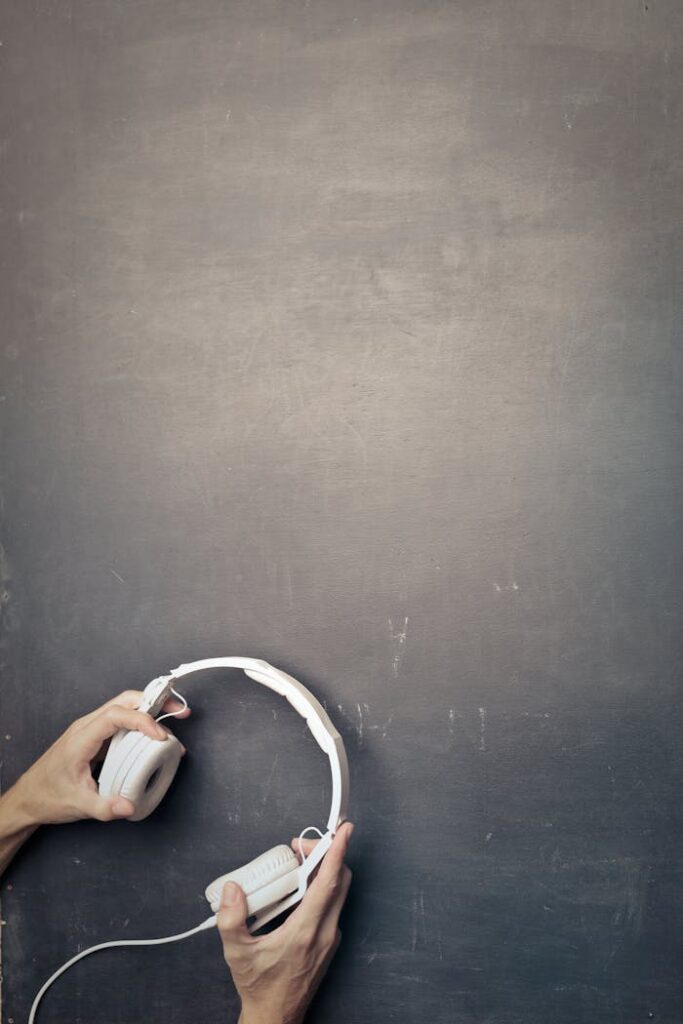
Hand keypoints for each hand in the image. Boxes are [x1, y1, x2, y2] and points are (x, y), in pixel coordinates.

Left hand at [4, 689, 189, 826]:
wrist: (29, 798)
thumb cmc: (48, 797)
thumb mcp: (77, 805)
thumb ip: (104, 807)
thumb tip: (129, 806)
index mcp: (81, 738)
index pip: (116, 715)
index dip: (142, 721)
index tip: (160, 736)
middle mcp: (87, 727)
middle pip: (124, 701)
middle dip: (154, 700)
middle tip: (178, 710)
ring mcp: (91, 730)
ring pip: (125, 707)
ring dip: (151, 710)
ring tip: (173, 720)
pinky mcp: (96, 737)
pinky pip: (122, 722)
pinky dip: (142, 723)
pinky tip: (155, 737)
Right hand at [218, 822, 353, 1023]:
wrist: (276, 1017)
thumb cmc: (260, 988)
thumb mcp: (237, 954)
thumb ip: (231, 920)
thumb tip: (232, 889)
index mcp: (305, 931)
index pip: (328, 883)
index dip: (337, 852)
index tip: (343, 831)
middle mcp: (325, 932)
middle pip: (339, 882)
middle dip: (326, 855)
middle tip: (301, 846)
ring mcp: (330, 938)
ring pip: (338, 893)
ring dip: (324, 872)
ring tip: (298, 864)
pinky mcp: (329, 942)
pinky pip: (332, 906)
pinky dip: (321, 889)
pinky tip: (298, 890)